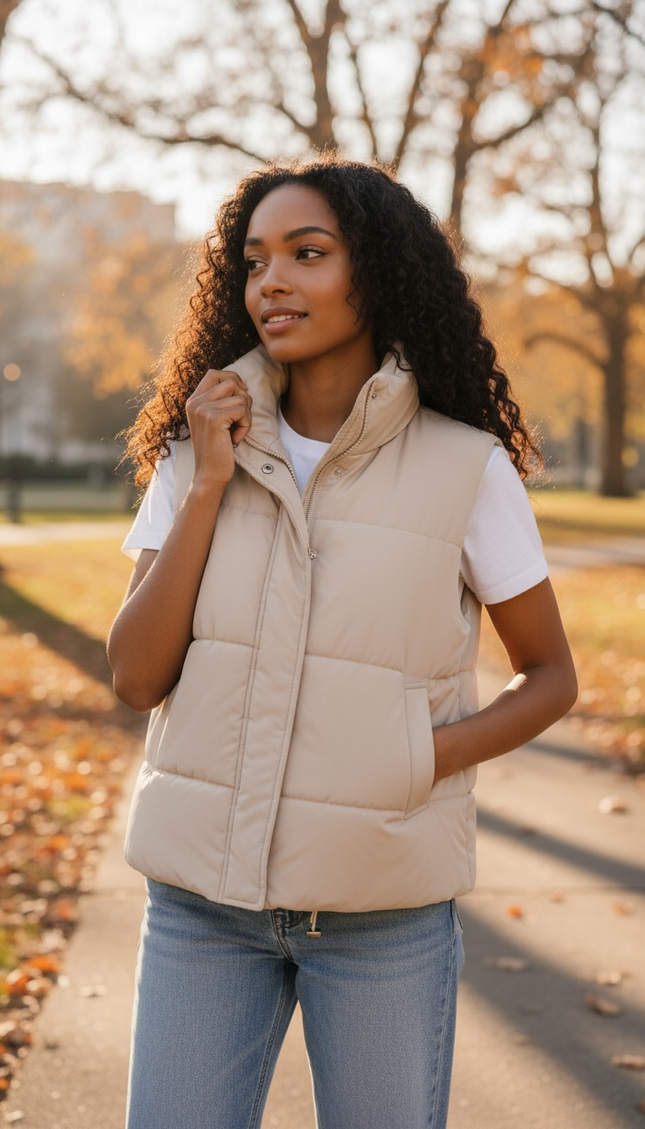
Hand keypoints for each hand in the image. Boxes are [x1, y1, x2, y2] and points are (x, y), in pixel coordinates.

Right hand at [185, 369, 251, 489]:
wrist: (209, 475)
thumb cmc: (217, 450)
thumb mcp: (214, 422)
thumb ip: (219, 402)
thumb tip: (241, 385)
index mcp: (193, 401)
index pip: (214, 373)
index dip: (233, 379)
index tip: (241, 396)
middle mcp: (195, 402)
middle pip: (231, 381)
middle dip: (244, 399)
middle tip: (240, 420)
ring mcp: (203, 409)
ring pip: (241, 397)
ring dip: (246, 415)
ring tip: (236, 432)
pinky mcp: (214, 418)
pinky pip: (243, 410)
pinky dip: (246, 425)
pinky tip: (236, 439)